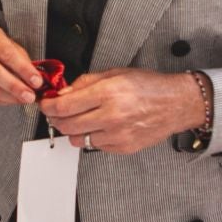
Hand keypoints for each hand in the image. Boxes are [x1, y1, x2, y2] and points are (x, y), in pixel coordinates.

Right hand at [0, 20, 41, 106]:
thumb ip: (21, 59)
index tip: (36, 81)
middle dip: (13, 86)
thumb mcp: (9, 42)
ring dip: (7, 97)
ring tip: (23, 100)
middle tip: (29, 96)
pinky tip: (12, 100)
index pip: (5, 52)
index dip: (22, 68)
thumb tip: (35, 79)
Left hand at [39, 68, 202, 154]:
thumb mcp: (115, 74)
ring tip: (82, 119)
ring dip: (74, 130)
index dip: (49, 106)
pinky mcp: (123, 147)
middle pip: (67, 125)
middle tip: (56, 112)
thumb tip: (63, 93)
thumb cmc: (149, 87)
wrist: (176, 104)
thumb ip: (86, 83)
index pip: (65, 106)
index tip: (46, 104)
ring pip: (78, 140)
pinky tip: (101, 126)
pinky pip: (95, 147)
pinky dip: (93, 137)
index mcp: (108, 93)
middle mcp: (112, 116)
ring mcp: (117, 135)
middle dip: (56, 119)